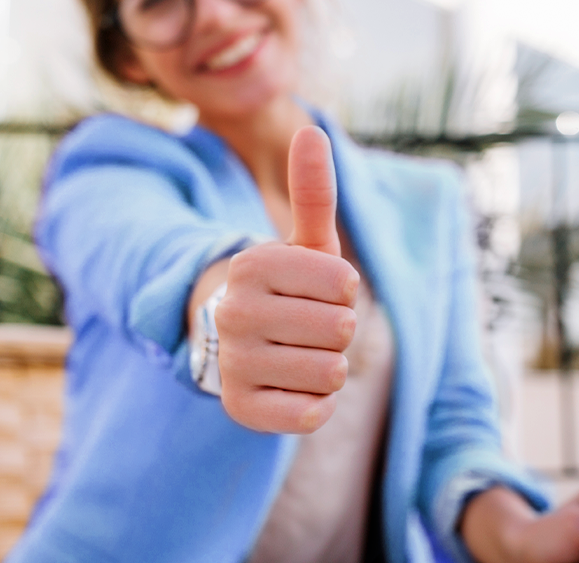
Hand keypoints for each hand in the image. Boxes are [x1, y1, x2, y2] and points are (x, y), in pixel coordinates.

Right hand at [213, 127, 359, 432]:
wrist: (237, 343)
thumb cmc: (288, 289)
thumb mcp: (304, 243)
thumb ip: (313, 193)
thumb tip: (312, 132)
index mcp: (253, 265)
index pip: (344, 283)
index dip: (346, 290)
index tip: (322, 290)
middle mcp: (234, 312)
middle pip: (342, 329)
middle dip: (340, 330)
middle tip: (310, 326)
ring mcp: (232, 363)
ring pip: (331, 372)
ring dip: (330, 367)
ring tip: (302, 354)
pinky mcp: (239, 410)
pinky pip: (312, 413)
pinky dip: (317, 403)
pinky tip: (294, 387)